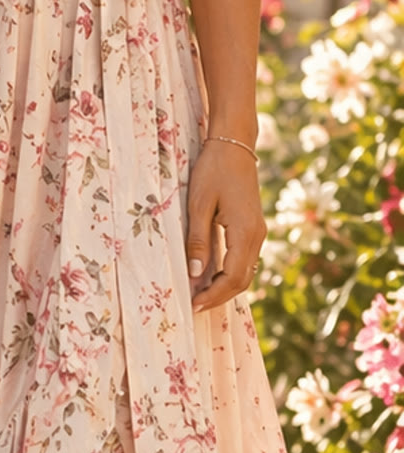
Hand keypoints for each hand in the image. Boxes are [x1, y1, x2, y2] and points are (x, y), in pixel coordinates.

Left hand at [186, 139, 265, 312]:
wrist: (234, 146)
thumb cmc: (213, 171)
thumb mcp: (198, 205)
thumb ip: (198, 240)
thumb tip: (195, 273)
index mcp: (245, 232)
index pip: (232, 277)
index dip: (213, 295)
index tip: (194, 305)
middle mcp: (257, 236)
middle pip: (242, 280)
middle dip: (220, 297)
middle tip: (195, 306)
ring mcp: (258, 232)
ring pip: (245, 271)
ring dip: (224, 287)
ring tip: (200, 295)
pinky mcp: (253, 227)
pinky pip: (244, 259)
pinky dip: (229, 273)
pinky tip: (211, 276)